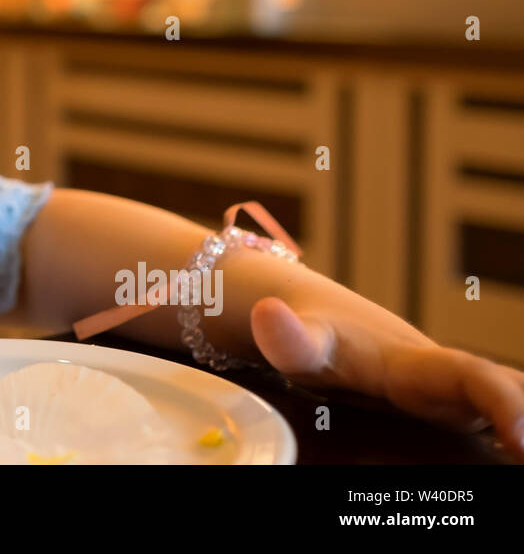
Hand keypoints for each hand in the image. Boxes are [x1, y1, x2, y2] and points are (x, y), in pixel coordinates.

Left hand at [250, 295, 523, 460]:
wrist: (314, 316)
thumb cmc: (314, 335)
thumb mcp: (302, 342)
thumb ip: (288, 338)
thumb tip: (268, 314)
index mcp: (417, 367)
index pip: (470, 377)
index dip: (501, 403)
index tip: (521, 436)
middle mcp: (445, 381)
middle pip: (506, 388)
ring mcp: (450, 396)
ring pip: (502, 398)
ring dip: (522, 420)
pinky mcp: (446, 408)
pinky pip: (488, 416)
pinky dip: (508, 428)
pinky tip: (516, 452)